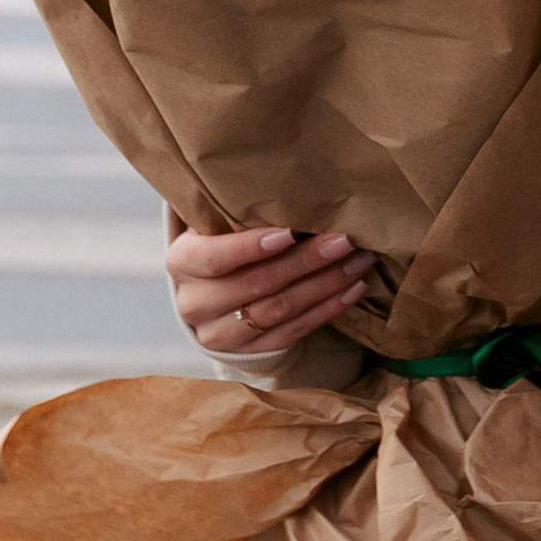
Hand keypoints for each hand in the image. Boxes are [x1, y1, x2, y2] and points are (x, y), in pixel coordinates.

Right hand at [168, 224, 376, 360]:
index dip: (251, 247)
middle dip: (306, 261)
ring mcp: (220, 334)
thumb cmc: (221, 243)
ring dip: (326, 284)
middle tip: (344, 240)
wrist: (210, 294)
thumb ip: (240, 213)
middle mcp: (195, 303)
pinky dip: (327, 309)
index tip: (290, 232)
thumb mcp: (216, 225)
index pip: (215, 257)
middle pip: (257, 284)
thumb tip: (293, 188)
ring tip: (358, 261)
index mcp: (182, 263)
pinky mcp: (249, 352)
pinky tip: (353, 289)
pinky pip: (293, 333)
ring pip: (280, 310)